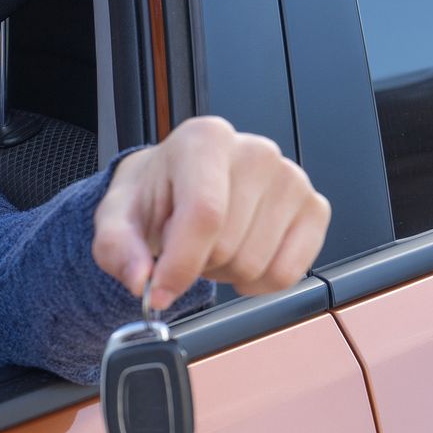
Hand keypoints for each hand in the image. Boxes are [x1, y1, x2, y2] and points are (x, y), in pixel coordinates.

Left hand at [92, 117, 329, 310]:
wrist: (179, 185)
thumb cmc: (154, 197)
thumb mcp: (117, 218)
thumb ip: (118, 248)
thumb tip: (141, 280)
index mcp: (205, 141)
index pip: (204, 213)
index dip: (180, 264)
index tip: (159, 291)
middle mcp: (256, 152)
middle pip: (228, 246)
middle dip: (198, 263)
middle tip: (186, 245)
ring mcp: (292, 179)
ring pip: (257, 264)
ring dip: (226, 272)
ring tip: (211, 245)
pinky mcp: (315, 208)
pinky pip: (288, 273)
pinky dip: (259, 281)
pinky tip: (240, 256)